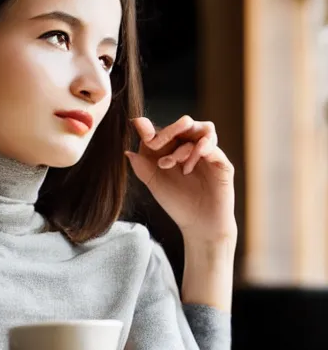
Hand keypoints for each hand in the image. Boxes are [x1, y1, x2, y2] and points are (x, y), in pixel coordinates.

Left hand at [125, 116, 236, 241]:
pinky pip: (212, 146)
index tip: (138, 125)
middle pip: (185, 124)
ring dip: (182, 143)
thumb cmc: (177, 203)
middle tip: (153, 143)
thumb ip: (142, 167)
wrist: (198, 225)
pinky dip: (198, 150)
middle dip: (168, 130)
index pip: (165, 131)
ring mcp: (209, 154)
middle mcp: (193, 148)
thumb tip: (127, 151)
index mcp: (175, 149)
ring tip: (170, 163)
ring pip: (201, 130)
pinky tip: (186, 168)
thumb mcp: (154, 184)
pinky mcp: (221, 163)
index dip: (151, 128)